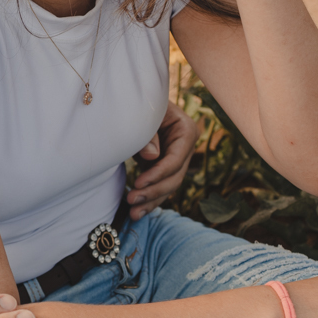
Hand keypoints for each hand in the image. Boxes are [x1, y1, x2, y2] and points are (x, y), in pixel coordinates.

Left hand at [127, 101, 194, 219]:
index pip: (175, 159)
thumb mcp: (143, 116)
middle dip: (153, 191)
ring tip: (134, 214)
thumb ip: (148, 136)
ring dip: (151, 201)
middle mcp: (185, 147)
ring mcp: (176, 159)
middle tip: (132, 200)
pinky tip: (138, 212)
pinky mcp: (164, 167)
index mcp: (186, 131)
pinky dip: (150, 199)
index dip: (158, 174)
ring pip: (168, 186)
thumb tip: (152, 157)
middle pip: (174, 177)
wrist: (136, 102)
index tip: (138, 183)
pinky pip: (160, 186)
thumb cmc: (140, 105)